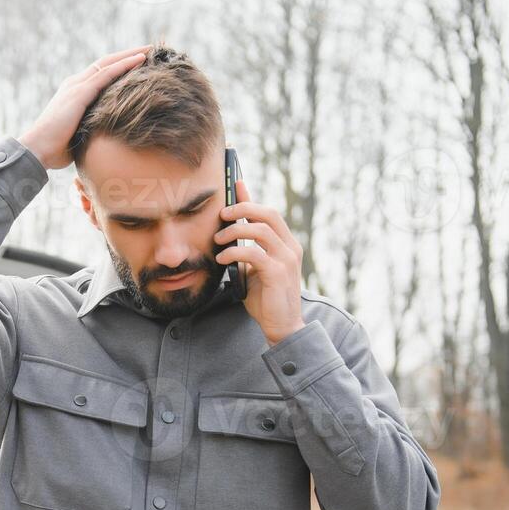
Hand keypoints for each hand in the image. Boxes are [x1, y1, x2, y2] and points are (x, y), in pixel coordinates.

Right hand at [18, 46, 150, 170]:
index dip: (119, 67)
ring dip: (131, 55)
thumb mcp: (78, 135)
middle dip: (128, 55)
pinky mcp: (80, 92)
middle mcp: (75, 84)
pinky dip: (125, 64)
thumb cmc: (55, 149)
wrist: (37, 149)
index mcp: (74, 93)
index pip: (100, 73)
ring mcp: (77, 86)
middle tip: (150, 50)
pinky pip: (107, 73)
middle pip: (106, 62)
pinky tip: (141, 60)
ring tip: (151, 50)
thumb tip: (105, 140)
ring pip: (109, 63)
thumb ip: (90, 130)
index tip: (138, 64)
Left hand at [215, 177, 305, 345]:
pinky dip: (234, 252)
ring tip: (218, 240)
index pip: (268, 213)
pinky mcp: (278, 273)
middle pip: (267, 214)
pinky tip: (222, 259)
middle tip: (222, 216)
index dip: (251, 197)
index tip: (234, 182)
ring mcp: (287, 259)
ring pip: (260, 230)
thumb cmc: (266, 298)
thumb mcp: (254, 269)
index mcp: (286, 244)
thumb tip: (229, 234)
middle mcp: (290, 247)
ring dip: (234, 232)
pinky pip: (254, 253)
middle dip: (242, 209)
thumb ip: (247, 251)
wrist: (282, 327)